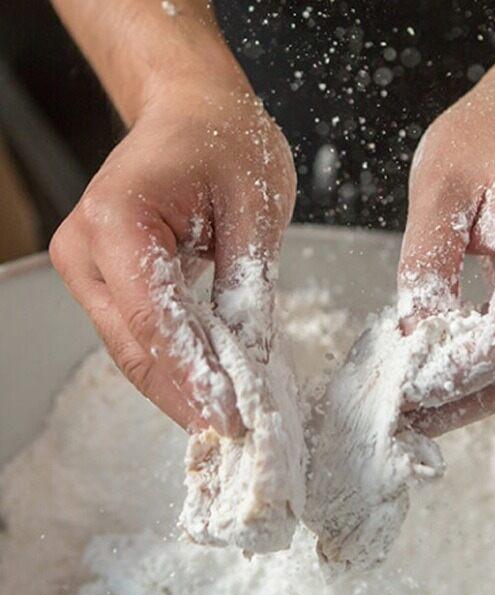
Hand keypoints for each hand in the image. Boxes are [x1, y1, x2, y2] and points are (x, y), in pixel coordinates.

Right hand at [49, 83, 295, 435]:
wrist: (195, 110)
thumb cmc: (225, 141)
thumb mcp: (255, 209)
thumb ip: (249, 286)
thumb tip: (249, 358)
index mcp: (118, 220)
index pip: (155, 320)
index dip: (194, 376)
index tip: (231, 416)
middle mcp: (86, 247)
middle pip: (134, 345)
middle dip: (185, 394)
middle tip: (234, 431)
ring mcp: (88, 264)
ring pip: (132, 347)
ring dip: (178, 386)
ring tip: (225, 418)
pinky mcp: (106, 276)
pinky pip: (138, 331)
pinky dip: (173, 361)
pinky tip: (208, 384)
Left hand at [399, 59, 494, 435]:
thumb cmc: (490, 137)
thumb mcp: (438, 191)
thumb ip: (426, 267)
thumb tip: (414, 337)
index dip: (454, 373)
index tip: (404, 390)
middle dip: (459, 399)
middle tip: (403, 419)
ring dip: (471, 393)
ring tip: (416, 409)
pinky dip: (486, 368)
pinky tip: (444, 378)